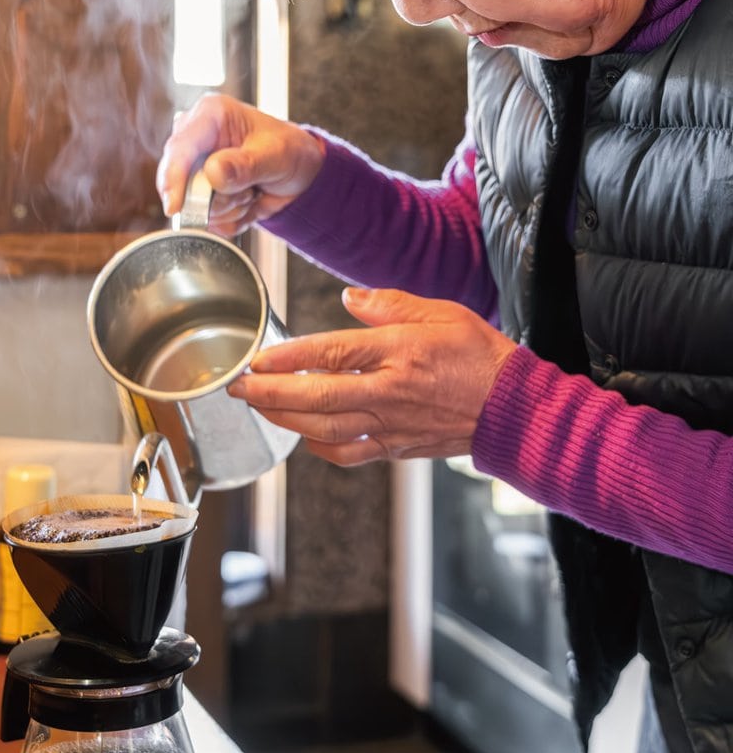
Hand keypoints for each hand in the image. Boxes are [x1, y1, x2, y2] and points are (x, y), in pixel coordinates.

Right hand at [156, 92, 325, 234]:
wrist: (300, 174)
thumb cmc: (290, 151)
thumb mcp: (276, 154)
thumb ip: (246, 164)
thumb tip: (212, 173)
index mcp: (211, 115)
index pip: (180, 147)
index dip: (173, 178)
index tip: (174, 207)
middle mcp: (197, 140)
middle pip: (182, 182)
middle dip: (218, 198)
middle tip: (249, 191)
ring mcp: (196, 169)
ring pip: (196, 206)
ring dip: (229, 208)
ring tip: (252, 192)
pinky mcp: (201, 193)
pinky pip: (207, 220)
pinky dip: (231, 219)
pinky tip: (247, 203)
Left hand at [227, 287, 517, 464]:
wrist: (513, 408)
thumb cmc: (479, 356)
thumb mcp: (440, 311)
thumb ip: (389, 304)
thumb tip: (347, 298)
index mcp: (400, 351)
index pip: (333, 353)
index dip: (289, 357)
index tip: (257, 358)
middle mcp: (391, 391)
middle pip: (318, 396)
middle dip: (271, 393)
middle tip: (239, 387)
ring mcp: (393, 424)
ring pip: (326, 430)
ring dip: (285, 420)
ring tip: (259, 407)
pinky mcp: (398, 448)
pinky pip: (350, 454)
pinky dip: (320, 449)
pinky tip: (304, 436)